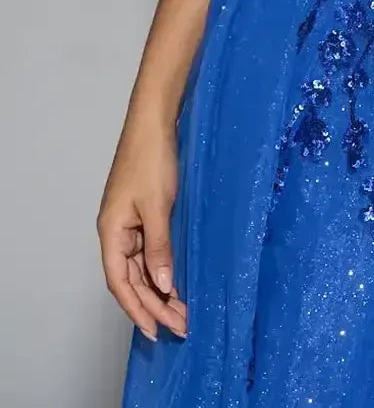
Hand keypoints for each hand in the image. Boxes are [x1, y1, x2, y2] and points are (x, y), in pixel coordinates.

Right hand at [97, 116, 187, 341]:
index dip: (137, 309)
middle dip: (154, 304)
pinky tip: (176, 282)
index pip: (120, 282)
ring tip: (182, 312)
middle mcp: (117, 231)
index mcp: (111, 232)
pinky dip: (162, 268)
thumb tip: (161, 285)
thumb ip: (159, 247)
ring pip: (142, 267)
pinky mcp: (144, 213)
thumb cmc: (151, 160)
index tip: (156, 330)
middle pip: (132, 279)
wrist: (154, 122)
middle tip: (180, 326)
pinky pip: (150, 251)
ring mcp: (130, 223)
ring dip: (160, 289)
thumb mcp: (157, 206)